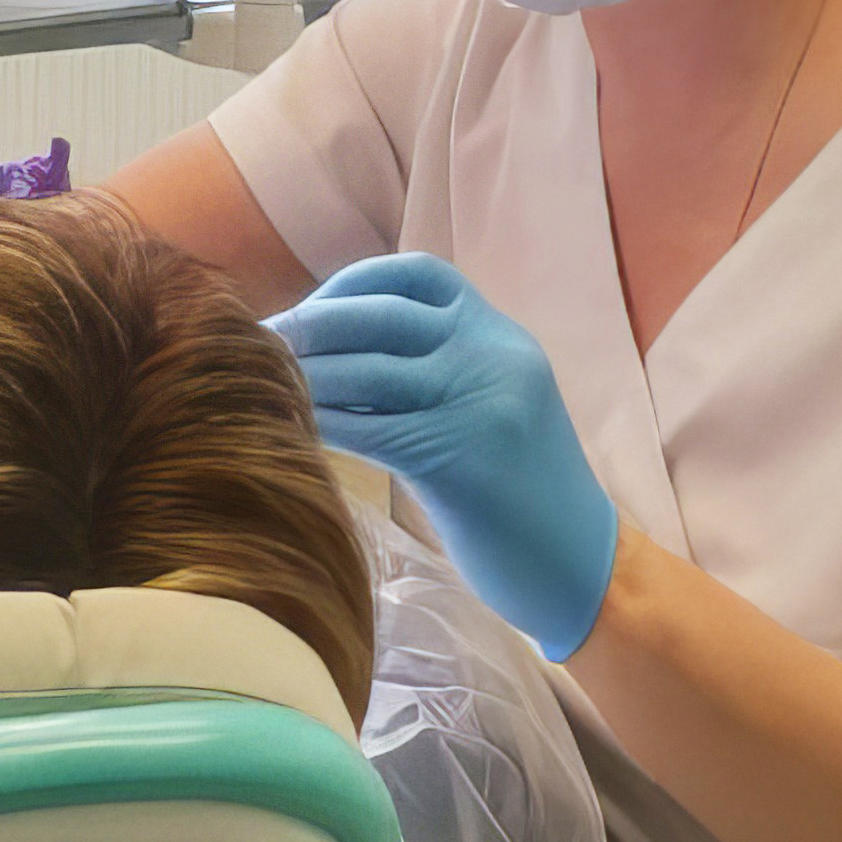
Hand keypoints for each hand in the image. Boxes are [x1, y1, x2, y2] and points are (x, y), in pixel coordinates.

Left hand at [269, 252, 618, 660]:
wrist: (581, 568)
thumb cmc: (522, 493)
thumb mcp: (491, 404)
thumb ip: (436, 366)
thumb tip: (339, 346)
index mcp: (501, 335)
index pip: (420, 273)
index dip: (355, 282)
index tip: (312, 307)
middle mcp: (494, 354)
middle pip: (383, 316)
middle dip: (313, 324)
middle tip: (261, 341)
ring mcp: (480, 403)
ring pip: (369, 371)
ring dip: (305, 374)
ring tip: (260, 383)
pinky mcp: (459, 459)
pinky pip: (371, 428)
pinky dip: (323, 422)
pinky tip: (290, 429)